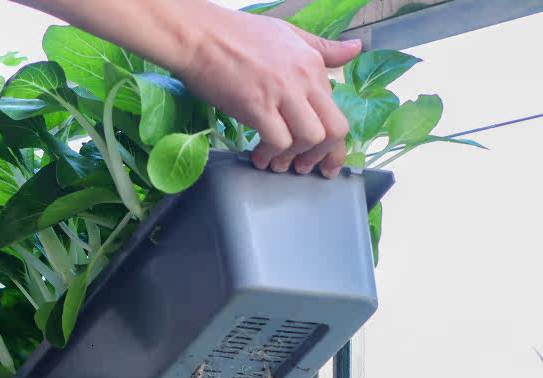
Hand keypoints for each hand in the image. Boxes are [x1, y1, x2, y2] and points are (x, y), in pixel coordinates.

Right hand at [178, 7, 360, 177]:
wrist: (199, 35)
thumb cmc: (237, 35)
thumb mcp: (288, 34)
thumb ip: (322, 48)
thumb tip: (355, 49)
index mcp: (313, 63)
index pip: (337, 112)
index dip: (333, 144)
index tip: (324, 161)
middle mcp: (303, 78)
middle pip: (333, 130)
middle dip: (322, 156)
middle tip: (304, 167)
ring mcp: (281, 92)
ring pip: (309, 139)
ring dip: (293, 158)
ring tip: (275, 163)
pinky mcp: (257, 105)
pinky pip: (278, 142)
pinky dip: (270, 155)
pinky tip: (258, 156)